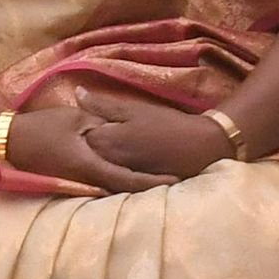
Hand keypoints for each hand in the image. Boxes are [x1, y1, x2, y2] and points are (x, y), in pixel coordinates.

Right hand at [2, 104, 175, 194]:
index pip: (127, 178)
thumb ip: (101, 124)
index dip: (152, 181)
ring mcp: (77, 182)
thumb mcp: (75, 119)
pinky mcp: (71, 179)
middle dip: (147, 186)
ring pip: (112, 187)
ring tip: (157, 179)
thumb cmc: (42, 126)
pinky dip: (117, 180)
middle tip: (172, 181)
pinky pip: (100, 183)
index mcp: (89, 164)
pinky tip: (127, 176)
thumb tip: (122, 130)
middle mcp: (86, 179)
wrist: (9, 140)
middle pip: (123, 187)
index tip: (174, 180)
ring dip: (133, 185)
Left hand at [71, 87, 231, 183]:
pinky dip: (115, 169)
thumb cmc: (167, 124)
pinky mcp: (132, 186)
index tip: (95, 121)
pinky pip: (115, 177)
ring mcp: (119, 177)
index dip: (84, 127)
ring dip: (102, 157)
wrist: (202, 147)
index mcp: (105, 141)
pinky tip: (127, 160)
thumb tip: (76, 92)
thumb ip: (103, 104)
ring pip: (100, 166)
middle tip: (107, 132)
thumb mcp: (134, 109)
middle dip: (91, 143)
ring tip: (119, 145)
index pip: (79, 136)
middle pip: (87, 153)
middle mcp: (107, 163)